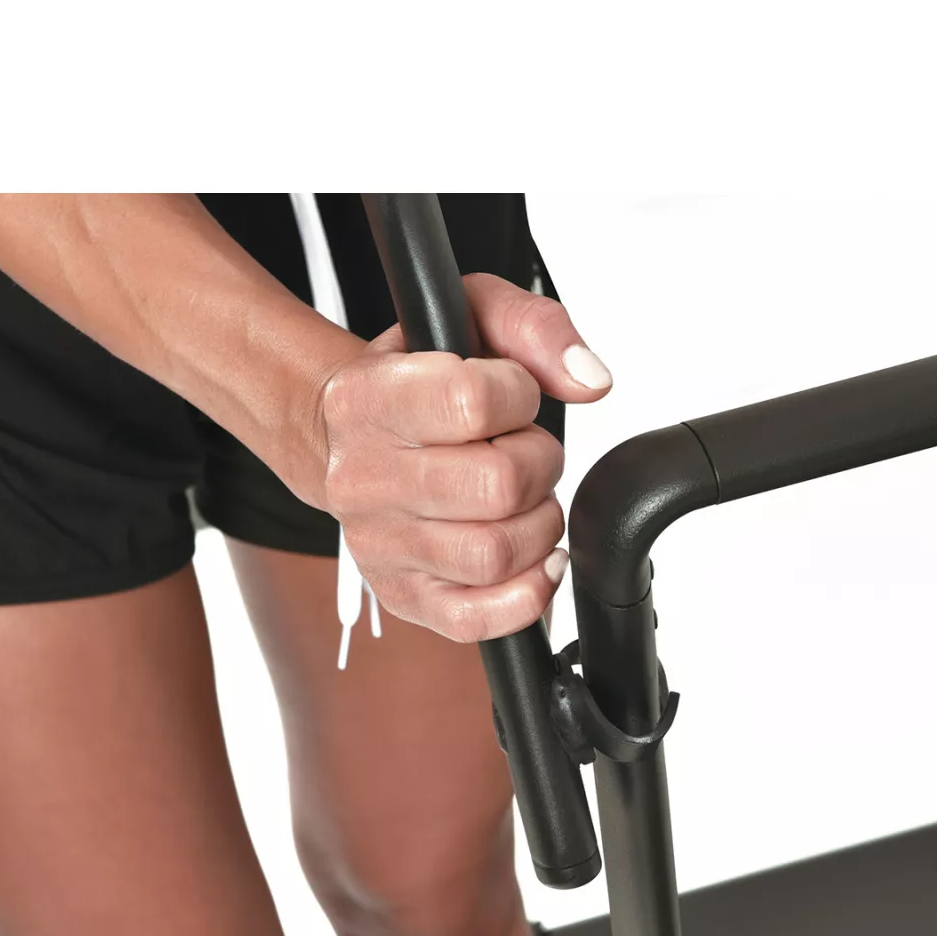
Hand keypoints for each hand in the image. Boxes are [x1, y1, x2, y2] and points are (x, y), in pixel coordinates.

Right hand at [312, 273, 612, 642]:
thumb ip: (533, 327)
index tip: (512, 395)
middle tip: (525, 451)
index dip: (519, 397)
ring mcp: (378, 545)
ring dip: (538, 525)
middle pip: (497, 487)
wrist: (346, 437)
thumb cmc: (415, 380)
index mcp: (366, 400)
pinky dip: (527, 594)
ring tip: (524, 500)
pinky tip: (534, 559)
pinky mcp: (401, 595)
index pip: (472, 403)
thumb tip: (590, 381)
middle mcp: (361, 478)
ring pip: (495, 554)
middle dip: (539, 465)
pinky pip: (476, 619)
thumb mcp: (465, 316)